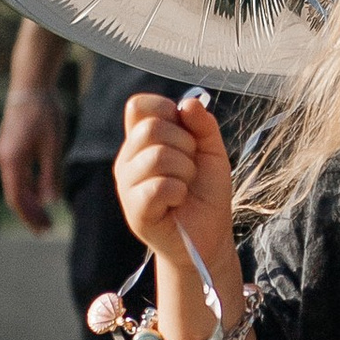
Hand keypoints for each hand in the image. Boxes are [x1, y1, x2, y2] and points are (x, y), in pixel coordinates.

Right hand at [0, 87, 65, 232]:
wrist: (30, 86)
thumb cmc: (44, 113)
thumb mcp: (52, 146)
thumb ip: (50, 175)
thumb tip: (50, 201)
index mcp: (12, 161)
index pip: (17, 198)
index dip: (29, 217)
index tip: (42, 230)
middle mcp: (3, 159)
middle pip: (14, 194)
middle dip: (30, 213)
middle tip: (45, 229)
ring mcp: (4, 152)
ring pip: (15, 184)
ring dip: (30, 201)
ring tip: (46, 215)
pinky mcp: (9, 146)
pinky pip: (17, 173)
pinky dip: (28, 186)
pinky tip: (42, 192)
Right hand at [116, 89, 234, 267]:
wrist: (209, 235)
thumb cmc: (206, 193)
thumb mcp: (212, 152)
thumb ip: (203, 125)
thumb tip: (189, 103)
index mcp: (142, 140)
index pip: (138, 106)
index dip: (165, 110)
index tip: (185, 132)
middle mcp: (129, 158)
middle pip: (150, 127)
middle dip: (185, 145)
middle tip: (190, 167)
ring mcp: (127, 184)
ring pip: (157, 156)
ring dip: (185, 171)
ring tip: (185, 186)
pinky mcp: (134, 209)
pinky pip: (158, 186)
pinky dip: (179, 191)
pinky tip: (178, 201)